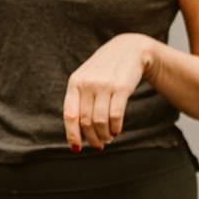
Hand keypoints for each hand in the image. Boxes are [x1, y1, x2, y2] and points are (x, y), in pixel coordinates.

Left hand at [62, 35, 154, 150]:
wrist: (129, 49)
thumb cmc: (105, 69)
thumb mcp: (87, 79)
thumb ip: (80, 100)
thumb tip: (79, 132)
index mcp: (75, 83)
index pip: (70, 115)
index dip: (72, 135)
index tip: (76, 148)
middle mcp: (87, 84)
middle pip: (86, 121)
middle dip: (92, 138)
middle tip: (98, 144)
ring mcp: (104, 85)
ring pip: (100, 121)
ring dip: (105, 135)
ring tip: (109, 137)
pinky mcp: (121, 87)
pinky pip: (115, 115)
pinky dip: (116, 128)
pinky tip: (117, 130)